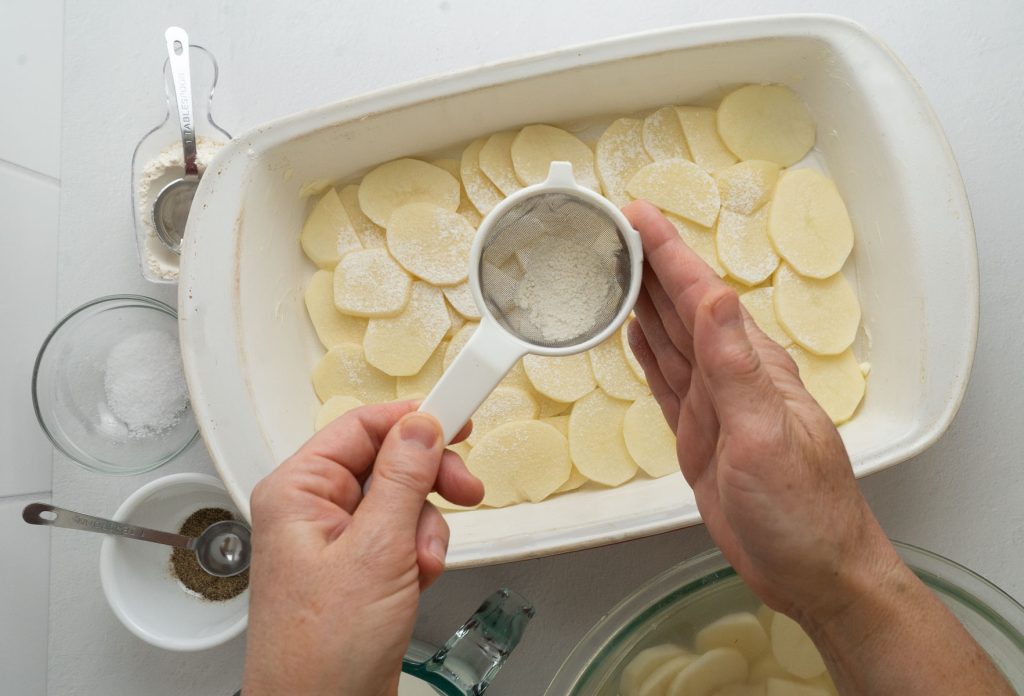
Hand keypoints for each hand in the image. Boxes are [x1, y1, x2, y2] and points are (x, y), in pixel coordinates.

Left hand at [242, 402, 482, 695]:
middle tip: (464, 488)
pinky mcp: (361, 568)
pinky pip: (403, 535)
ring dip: (425, 528)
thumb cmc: (321, 650)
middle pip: (388, 461)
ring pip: (403, 500)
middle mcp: (314, 510)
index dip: (413, 419)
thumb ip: (403, 479)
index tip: (460, 412)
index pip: (362, 427)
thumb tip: (422, 426)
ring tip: (419, 562)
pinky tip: (415, 579)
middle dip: (428, 482)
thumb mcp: (376, 550)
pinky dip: (420, 552)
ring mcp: (338, 541)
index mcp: (299, 491)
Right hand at [621, 200, 897, 624]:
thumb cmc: (802, 510)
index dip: (667, 252)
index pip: (701, 294)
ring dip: (644, 300)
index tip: (638, 216)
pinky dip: (649, 354)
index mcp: (750, 367)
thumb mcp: (764, 435)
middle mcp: (731, 377)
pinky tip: (638, 334)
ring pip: (670, 338)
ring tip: (616, 268)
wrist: (811, 570)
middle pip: (680, 307)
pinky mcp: (700, 435)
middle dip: (648, 264)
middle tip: (613, 229)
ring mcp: (715, 406)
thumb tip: (716, 297)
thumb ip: (735, 366)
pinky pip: (666, 381)